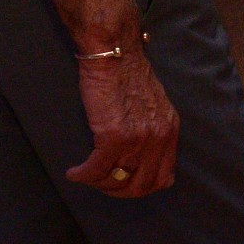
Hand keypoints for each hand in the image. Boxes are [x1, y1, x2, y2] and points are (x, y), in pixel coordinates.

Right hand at [66, 44, 179, 196]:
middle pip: (141, 186)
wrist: (114, 53)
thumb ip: (154, 129)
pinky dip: (83, 175)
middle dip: (119, 191)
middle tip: (102, 185)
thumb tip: (144, 154)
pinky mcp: (113, 137)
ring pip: (117, 181)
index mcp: (170, 130)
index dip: (142, 187)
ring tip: (87, 176)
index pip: (164, 177)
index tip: (125, 184)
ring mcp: (137, 140)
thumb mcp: (155, 104)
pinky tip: (74, 173)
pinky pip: (96, 169)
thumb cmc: (127, 72)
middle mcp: (158, 138)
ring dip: (99, 184)